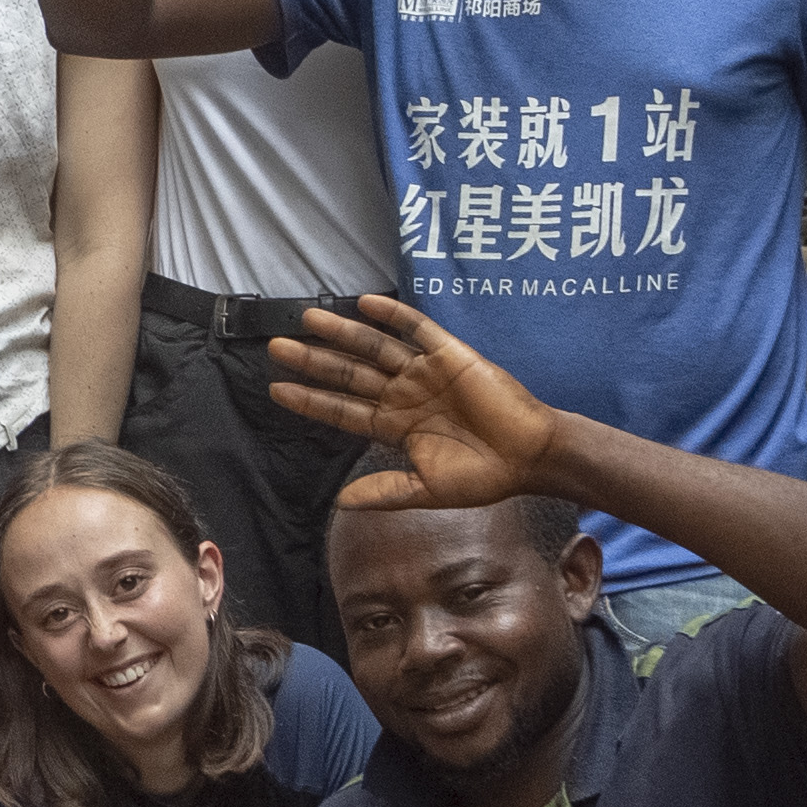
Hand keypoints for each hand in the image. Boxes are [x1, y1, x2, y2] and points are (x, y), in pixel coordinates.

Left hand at [266, 290, 565, 514]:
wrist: (529, 458)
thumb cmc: (483, 477)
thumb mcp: (427, 490)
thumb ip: (385, 492)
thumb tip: (341, 502)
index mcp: (396, 427)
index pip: (343, 409)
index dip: (311, 400)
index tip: (277, 389)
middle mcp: (404, 395)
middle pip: (350, 374)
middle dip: (314, 361)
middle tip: (277, 348)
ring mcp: (425, 373)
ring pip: (375, 348)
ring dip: (342, 334)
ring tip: (308, 319)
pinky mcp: (451, 355)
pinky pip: (418, 329)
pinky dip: (393, 316)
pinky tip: (364, 304)